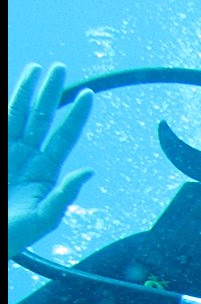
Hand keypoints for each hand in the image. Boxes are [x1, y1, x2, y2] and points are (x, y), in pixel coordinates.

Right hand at [9, 62, 93, 258]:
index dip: (76, 116)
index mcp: (45, 171)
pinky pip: (1, 123)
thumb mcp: (44, 219)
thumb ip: (65, 195)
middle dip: (51, 92)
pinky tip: (15, 92)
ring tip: (37, 68)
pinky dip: (6, 107)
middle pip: (41, 117)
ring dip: (27, 90)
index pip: (64, 137)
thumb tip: (89, 171)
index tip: (88, 95)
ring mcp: (6, 151)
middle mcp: (26, 156)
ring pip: (17, 113)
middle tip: (60, 67)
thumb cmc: (13, 235)